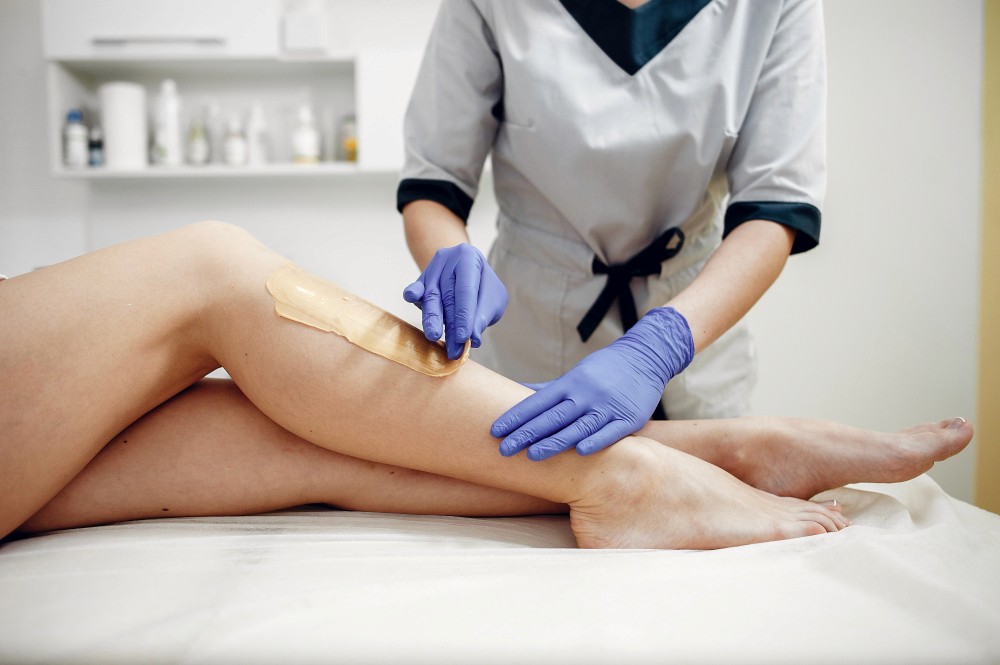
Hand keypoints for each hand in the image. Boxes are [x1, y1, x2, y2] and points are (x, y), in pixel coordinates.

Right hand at [403, 243, 507, 359]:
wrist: (468, 271)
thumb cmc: (483, 286)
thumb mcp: (493, 298)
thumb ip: (484, 314)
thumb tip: (474, 338)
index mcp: (469, 258)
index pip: (466, 290)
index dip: (464, 316)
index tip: (464, 338)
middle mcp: (448, 260)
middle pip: (448, 295)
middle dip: (450, 325)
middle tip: (452, 349)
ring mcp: (433, 269)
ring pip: (431, 296)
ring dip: (432, 319)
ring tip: (433, 336)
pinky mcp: (421, 280)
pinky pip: (416, 287)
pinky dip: (413, 294)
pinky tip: (411, 298)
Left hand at [491, 307, 693, 460]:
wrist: (646, 357)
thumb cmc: (604, 369)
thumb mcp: (575, 374)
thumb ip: (548, 388)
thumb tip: (516, 391)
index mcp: (570, 383)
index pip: (537, 403)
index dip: (516, 417)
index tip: (495, 431)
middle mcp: (586, 394)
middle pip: (552, 417)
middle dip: (526, 434)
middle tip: (504, 450)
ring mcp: (607, 406)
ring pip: (577, 427)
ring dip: (554, 442)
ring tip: (532, 456)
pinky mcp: (628, 418)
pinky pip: (610, 432)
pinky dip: (595, 441)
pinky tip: (579, 452)